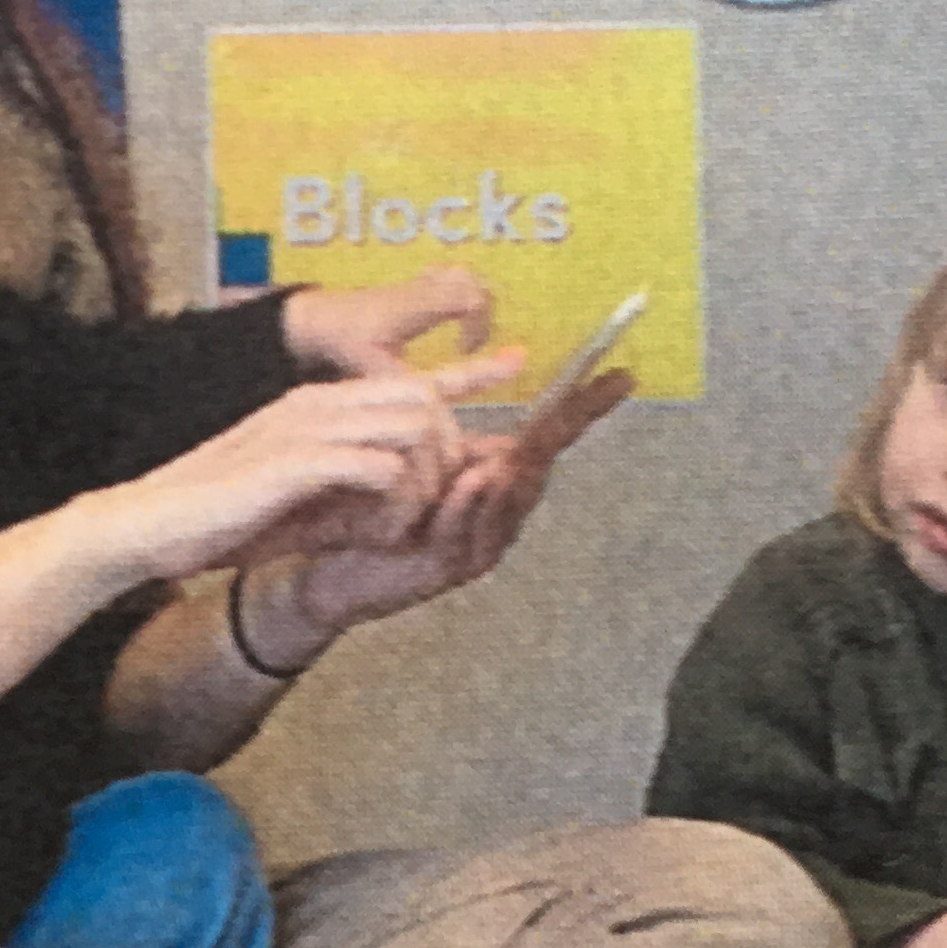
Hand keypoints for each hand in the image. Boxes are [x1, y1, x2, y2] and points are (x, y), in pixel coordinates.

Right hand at [96, 359, 516, 587]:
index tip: (507, 392)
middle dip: (446, 458)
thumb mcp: (297, 497)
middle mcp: (317, 402)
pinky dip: (394, 505)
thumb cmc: (216, 517)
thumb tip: (401, 500)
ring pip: (414, 426)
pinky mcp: (293, 460)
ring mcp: (305, 425)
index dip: (465, 380)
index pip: (407, 381)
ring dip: (424, 482)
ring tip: (401, 527)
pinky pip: (382, 468)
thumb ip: (348, 488)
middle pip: (425, 400)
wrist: (146, 526)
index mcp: (317, 403)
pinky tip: (375, 536)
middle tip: (430, 512)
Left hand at [254, 375, 602, 641]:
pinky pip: (465, 531)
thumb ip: (467, 443)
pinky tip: (474, 476)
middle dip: (565, 432)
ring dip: (517, 470)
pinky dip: (472, 503)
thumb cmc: (377, 515)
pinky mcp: (446, 569)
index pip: (547, 442)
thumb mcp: (427, 469)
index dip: (583, 411)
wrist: (328, 569)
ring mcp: (477, 546)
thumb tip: (508, 391)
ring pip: (508, 503)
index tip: (618, 378)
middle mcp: (498, 519)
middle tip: (588, 396)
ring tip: (526, 439)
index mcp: (498, 489)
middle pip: (540, 470)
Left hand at [282, 264, 492, 377]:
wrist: (320, 319)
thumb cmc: (346, 344)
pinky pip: (451, 278)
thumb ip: (408, 393)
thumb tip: (439, 421)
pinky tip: (449, 322)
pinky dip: (459, 296)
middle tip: (469, 345)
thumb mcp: (375, 372)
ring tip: (463, 336)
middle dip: (483, 315)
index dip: (479, 325)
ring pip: (464, 275)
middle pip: (474, 283)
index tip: (465, 351)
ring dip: (473, 303)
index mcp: (415, 308)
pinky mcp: (416, 285)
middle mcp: (421, 289)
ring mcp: (419, 283)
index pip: (468, 298)